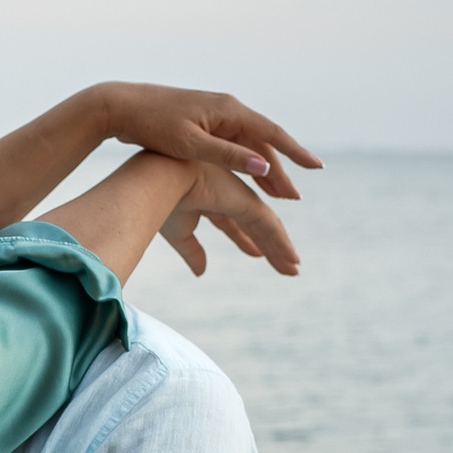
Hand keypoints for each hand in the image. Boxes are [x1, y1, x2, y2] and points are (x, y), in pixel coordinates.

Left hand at [94, 84, 322, 201]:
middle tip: (293, 198)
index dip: (295, 152)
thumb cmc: (152, 125)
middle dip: (279, 171)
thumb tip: (264, 166)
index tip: (315, 168)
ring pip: (248, 146)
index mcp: (228, 110)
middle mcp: (226, 110)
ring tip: (277, 195)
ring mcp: (215, 116)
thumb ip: (228, 155)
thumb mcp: (191, 144)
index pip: (271, 133)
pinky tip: (250, 178)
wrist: (120, 106)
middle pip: (262, 143)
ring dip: (263, 169)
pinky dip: (245, 164)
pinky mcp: (202, 125)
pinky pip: (233, 146)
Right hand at [163, 161, 301, 277]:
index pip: (232, 225)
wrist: (159, 180)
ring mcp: (239, 199)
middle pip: (254, 227)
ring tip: (293, 267)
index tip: (257, 253)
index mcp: (208, 201)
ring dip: (281, 249)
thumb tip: (201, 272)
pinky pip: (271, 227)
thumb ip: (192, 251)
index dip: (245, 240)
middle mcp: (227, 197)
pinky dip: (283, 244)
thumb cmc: (159, 201)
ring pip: (266, 228)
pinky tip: (292, 260)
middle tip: (285, 263)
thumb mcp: (179, 233)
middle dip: (268, 246)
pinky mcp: (248, 203)